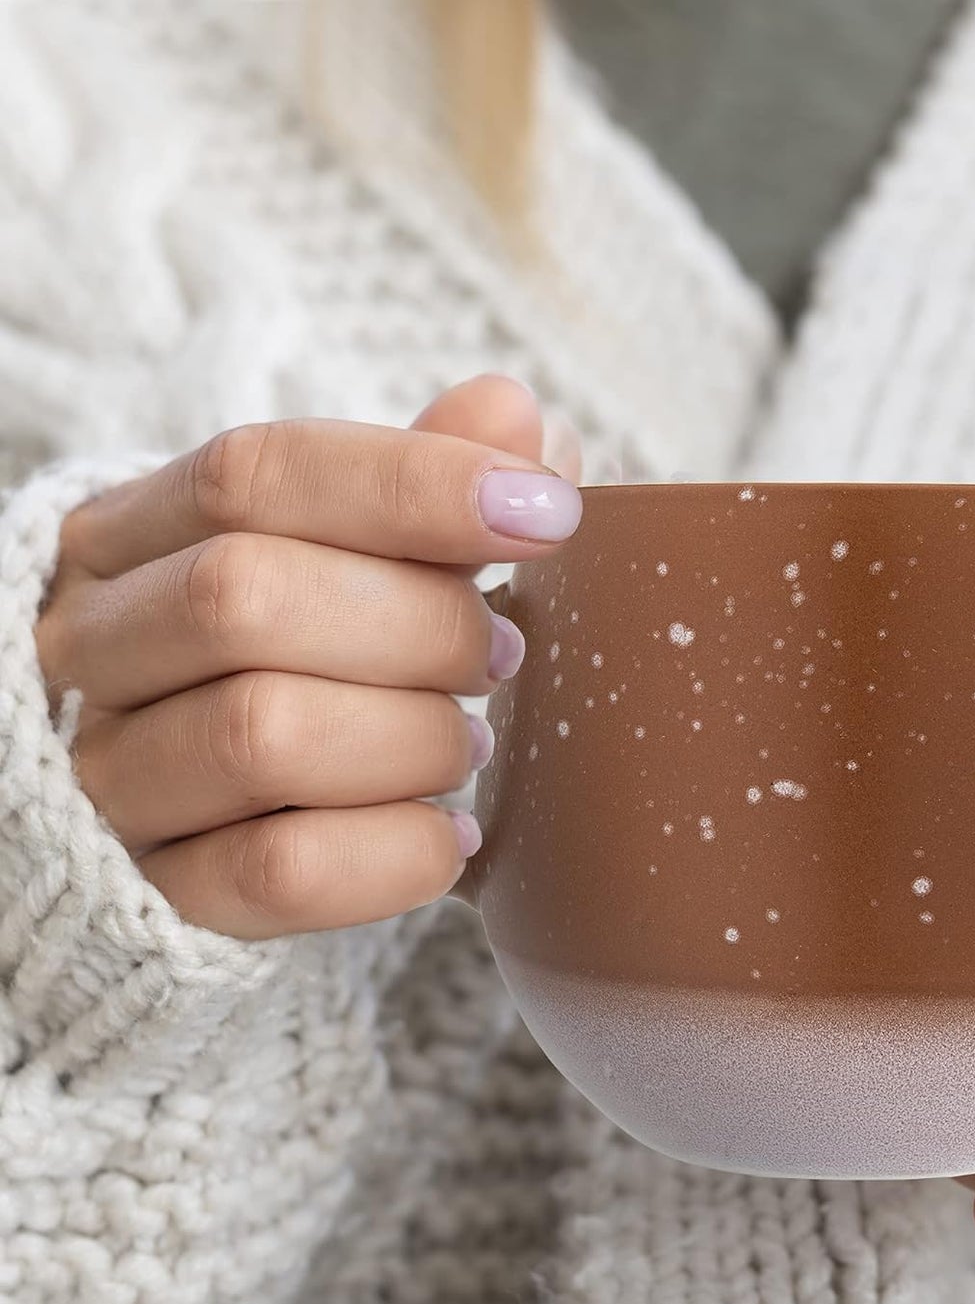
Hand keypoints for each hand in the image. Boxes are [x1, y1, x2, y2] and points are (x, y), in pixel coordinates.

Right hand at [35, 375, 581, 939]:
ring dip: (413, 738)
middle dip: (421, 625)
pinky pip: (280, 872)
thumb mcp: (349, 553)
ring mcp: (111, 775)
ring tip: (471, 744)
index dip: (415, 484)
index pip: (256, 474)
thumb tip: (515, 411)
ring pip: (260, 736)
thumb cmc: (298, 651)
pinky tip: (452, 835)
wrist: (205, 816)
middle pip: (244, 597)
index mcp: (135, 532)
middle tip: (503, 655)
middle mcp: (97, 645)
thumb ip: (424, 484)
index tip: (549, 513)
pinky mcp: (157, 892)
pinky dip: (396, 851)